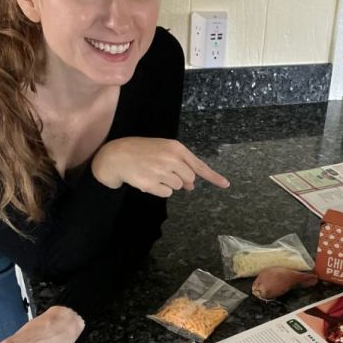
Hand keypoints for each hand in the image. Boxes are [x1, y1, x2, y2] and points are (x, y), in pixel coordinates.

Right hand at [91, 137, 229, 196]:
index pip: (198, 165)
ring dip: (168, 184)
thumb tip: (191, 186)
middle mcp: (171, 159)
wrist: (117, 155)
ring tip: (154, 173)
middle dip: (181, 180)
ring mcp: (161, 171)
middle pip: (189, 179)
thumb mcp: (164, 151)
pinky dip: (159, 190)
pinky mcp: (151, 183)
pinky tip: (149, 179)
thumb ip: (181, 165)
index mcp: (176, 148)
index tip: (225, 184)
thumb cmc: (143, 151)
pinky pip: (166, 193)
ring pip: (177, 187)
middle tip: (166, 172)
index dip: (213, 176)